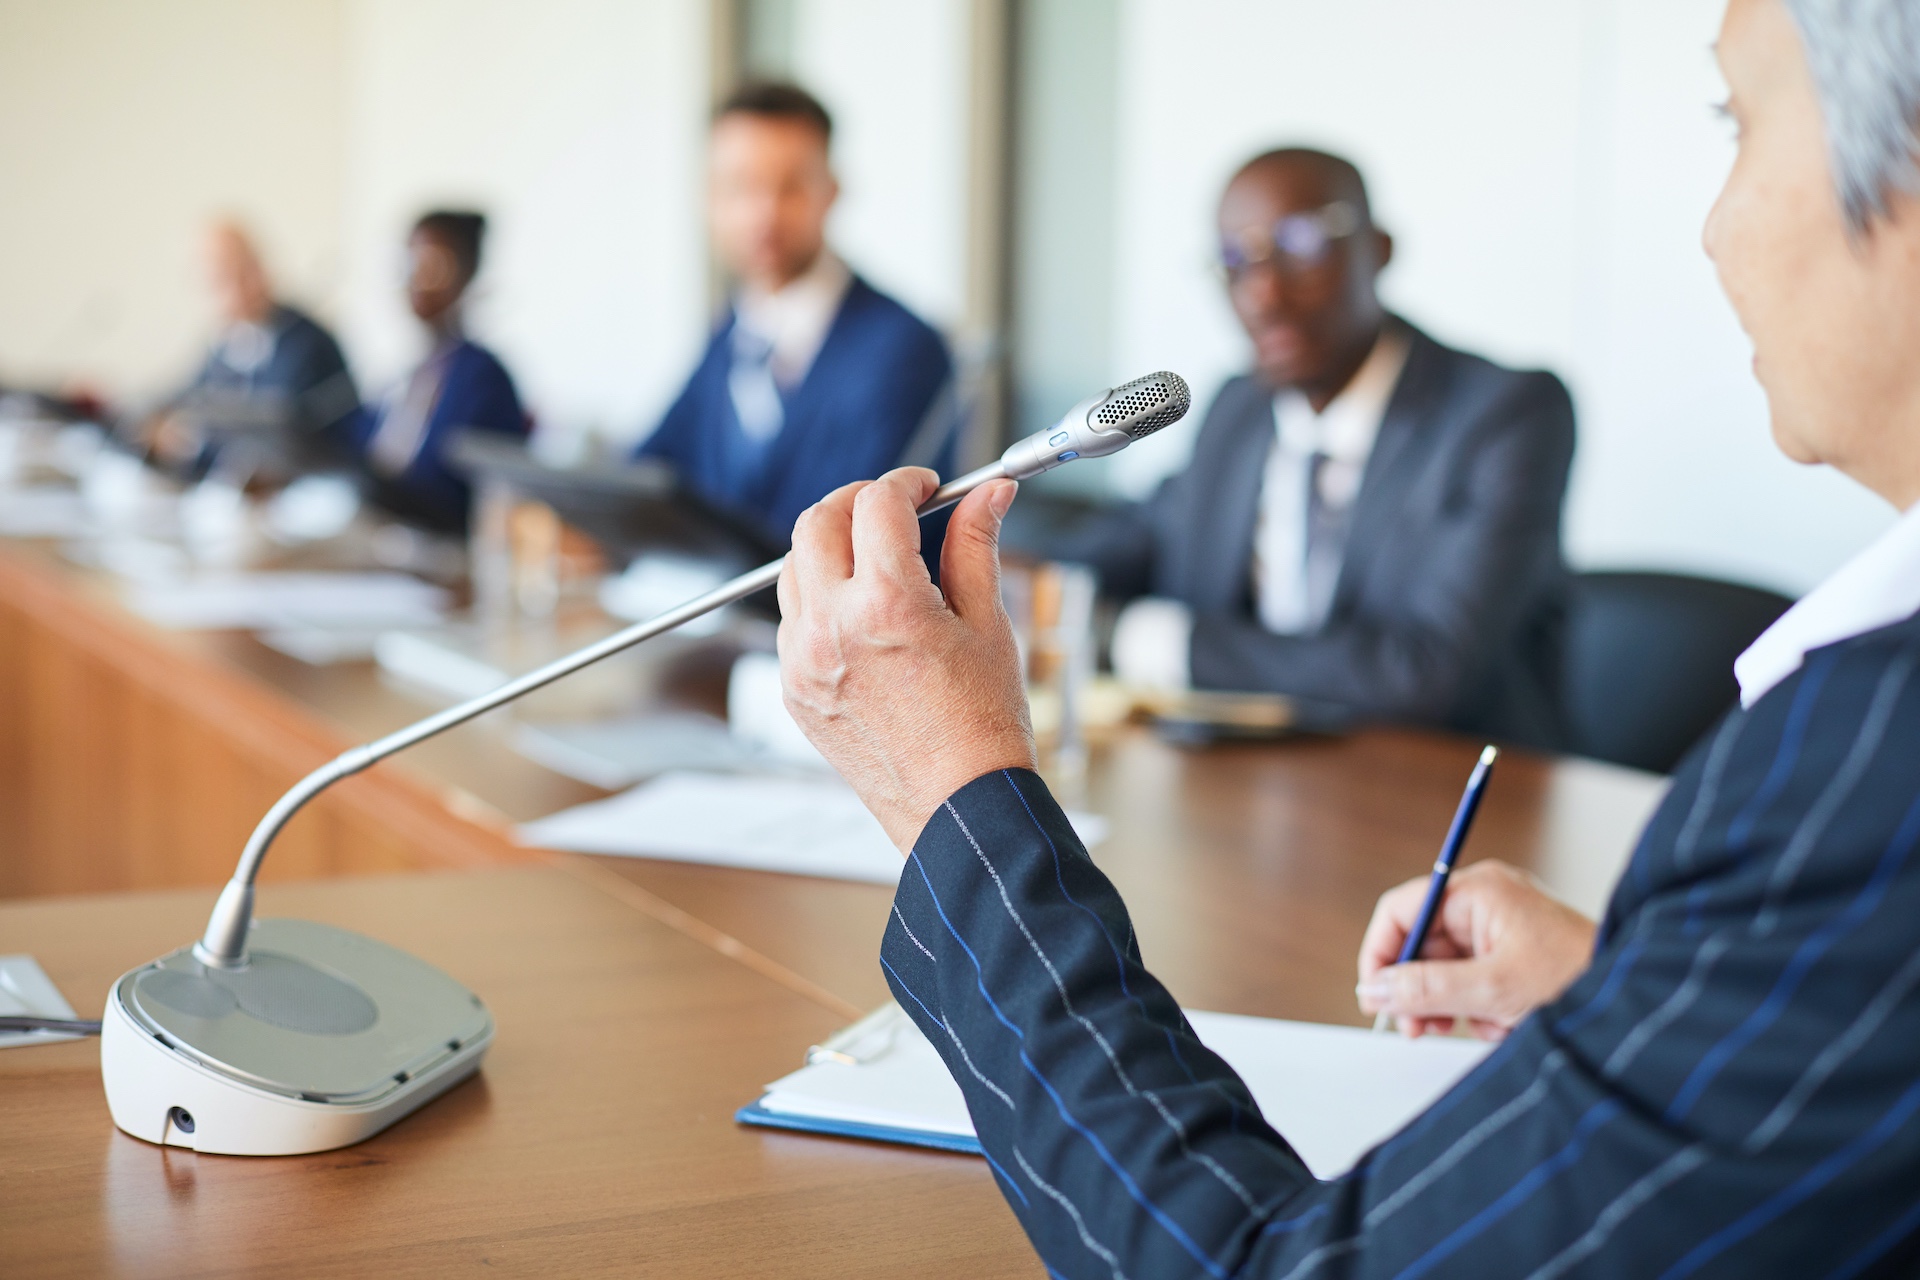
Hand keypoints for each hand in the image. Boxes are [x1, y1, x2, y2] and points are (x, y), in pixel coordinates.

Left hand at [777, 467, 1036, 850]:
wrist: (957, 805)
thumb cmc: (982, 726)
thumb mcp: (988, 623)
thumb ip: (976, 546)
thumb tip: (987, 495)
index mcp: (887, 606)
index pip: (878, 504)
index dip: (906, 482)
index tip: (926, 487)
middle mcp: (832, 628)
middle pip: (817, 521)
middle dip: (856, 501)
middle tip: (892, 508)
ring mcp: (803, 662)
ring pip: (792, 568)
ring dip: (830, 548)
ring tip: (875, 562)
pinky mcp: (793, 690)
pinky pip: (791, 621)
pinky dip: (818, 600)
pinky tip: (860, 616)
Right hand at [1355, 860, 1595, 1039]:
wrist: (1634, 1002)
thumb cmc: (1576, 980)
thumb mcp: (1491, 990)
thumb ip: (1425, 989)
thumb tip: (1374, 988)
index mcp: (1477, 891)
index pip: (1401, 910)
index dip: (1381, 953)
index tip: (1375, 994)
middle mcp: (1484, 902)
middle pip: (1420, 942)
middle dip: (1417, 989)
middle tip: (1416, 1026)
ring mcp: (1499, 927)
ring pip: (1444, 966)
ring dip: (1447, 1002)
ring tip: (1466, 1027)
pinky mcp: (1512, 953)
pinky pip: (1471, 978)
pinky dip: (1475, 1005)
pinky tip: (1496, 1023)